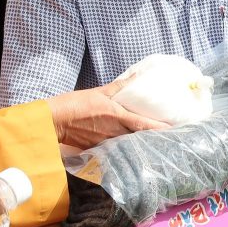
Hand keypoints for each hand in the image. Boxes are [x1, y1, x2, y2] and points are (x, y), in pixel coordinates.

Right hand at [46, 77, 168, 149]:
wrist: (54, 121)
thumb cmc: (75, 104)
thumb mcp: (99, 92)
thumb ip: (119, 86)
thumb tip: (136, 75)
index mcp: (117, 117)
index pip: (144, 125)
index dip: (160, 128)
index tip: (173, 130)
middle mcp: (115, 133)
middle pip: (140, 139)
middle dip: (153, 139)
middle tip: (167, 139)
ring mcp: (106, 144)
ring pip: (129, 146)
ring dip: (140, 145)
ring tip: (153, 144)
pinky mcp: (97, 150)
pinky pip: (115, 150)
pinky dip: (124, 149)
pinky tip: (130, 149)